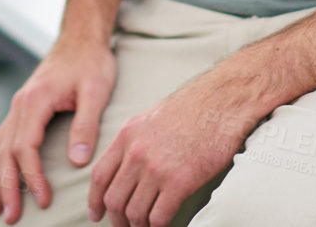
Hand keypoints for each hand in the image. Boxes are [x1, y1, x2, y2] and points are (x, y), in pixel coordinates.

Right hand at [0, 37, 116, 222]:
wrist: (81, 37)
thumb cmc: (91, 61)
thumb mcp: (96, 90)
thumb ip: (85, 125)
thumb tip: (77, 162)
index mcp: (35, 101)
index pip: (26, 147)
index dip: (32, 177)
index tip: (44, 200)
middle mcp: (19, 105)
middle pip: (5, 153)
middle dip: (7, 187)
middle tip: (12, 217)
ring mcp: (17, 107)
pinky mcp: (21, 109)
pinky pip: (2, 140)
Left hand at [87, 65, 257, 226]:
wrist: (221, 102)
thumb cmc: (191, 109)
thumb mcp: (150, 118)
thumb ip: (134, 142)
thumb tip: (125, 166)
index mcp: (126, 136)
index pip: (100, 176)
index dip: (94, 200)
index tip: (96, 214)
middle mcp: (136, 153)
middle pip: (114, 199)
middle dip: (117, 220)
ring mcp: (156, 169)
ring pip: (135, 213)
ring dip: (138, 226)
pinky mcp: (179, 182)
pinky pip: (159, 217)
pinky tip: (163, 226)